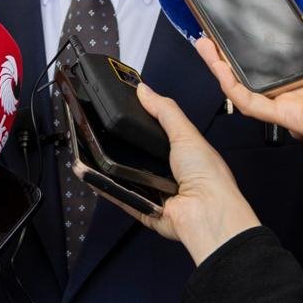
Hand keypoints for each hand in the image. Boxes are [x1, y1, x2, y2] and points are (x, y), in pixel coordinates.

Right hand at [108, 81, 260, 265]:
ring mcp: (158, 194)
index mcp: (186, 156)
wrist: (206, 212)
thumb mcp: (185, 133)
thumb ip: (165, 111)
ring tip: (94, 150)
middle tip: (103, 131)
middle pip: (142, 157)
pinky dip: (109, 189)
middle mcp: (172, 175)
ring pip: (129, 178)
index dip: (143, 125)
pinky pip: (123, 198)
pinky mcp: (146, 210)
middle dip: (125, 147)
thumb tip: (143, 90)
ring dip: (114, 168)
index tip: (122, 111)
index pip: (160, 136)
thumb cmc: (207, 175)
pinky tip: (94, 176)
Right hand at [196, 18, 302, 216]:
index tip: (239, 28)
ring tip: (204, 45)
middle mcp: (294, 90)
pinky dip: (231, 85)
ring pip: (243, 86)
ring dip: (220, 67)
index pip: (273, 60)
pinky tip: (218, 66)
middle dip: (227, 56)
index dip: (253, 46)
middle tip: (210, 35)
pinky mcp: (284, 115)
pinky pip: (250, 101)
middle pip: (251, 73)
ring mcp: (286, 103)